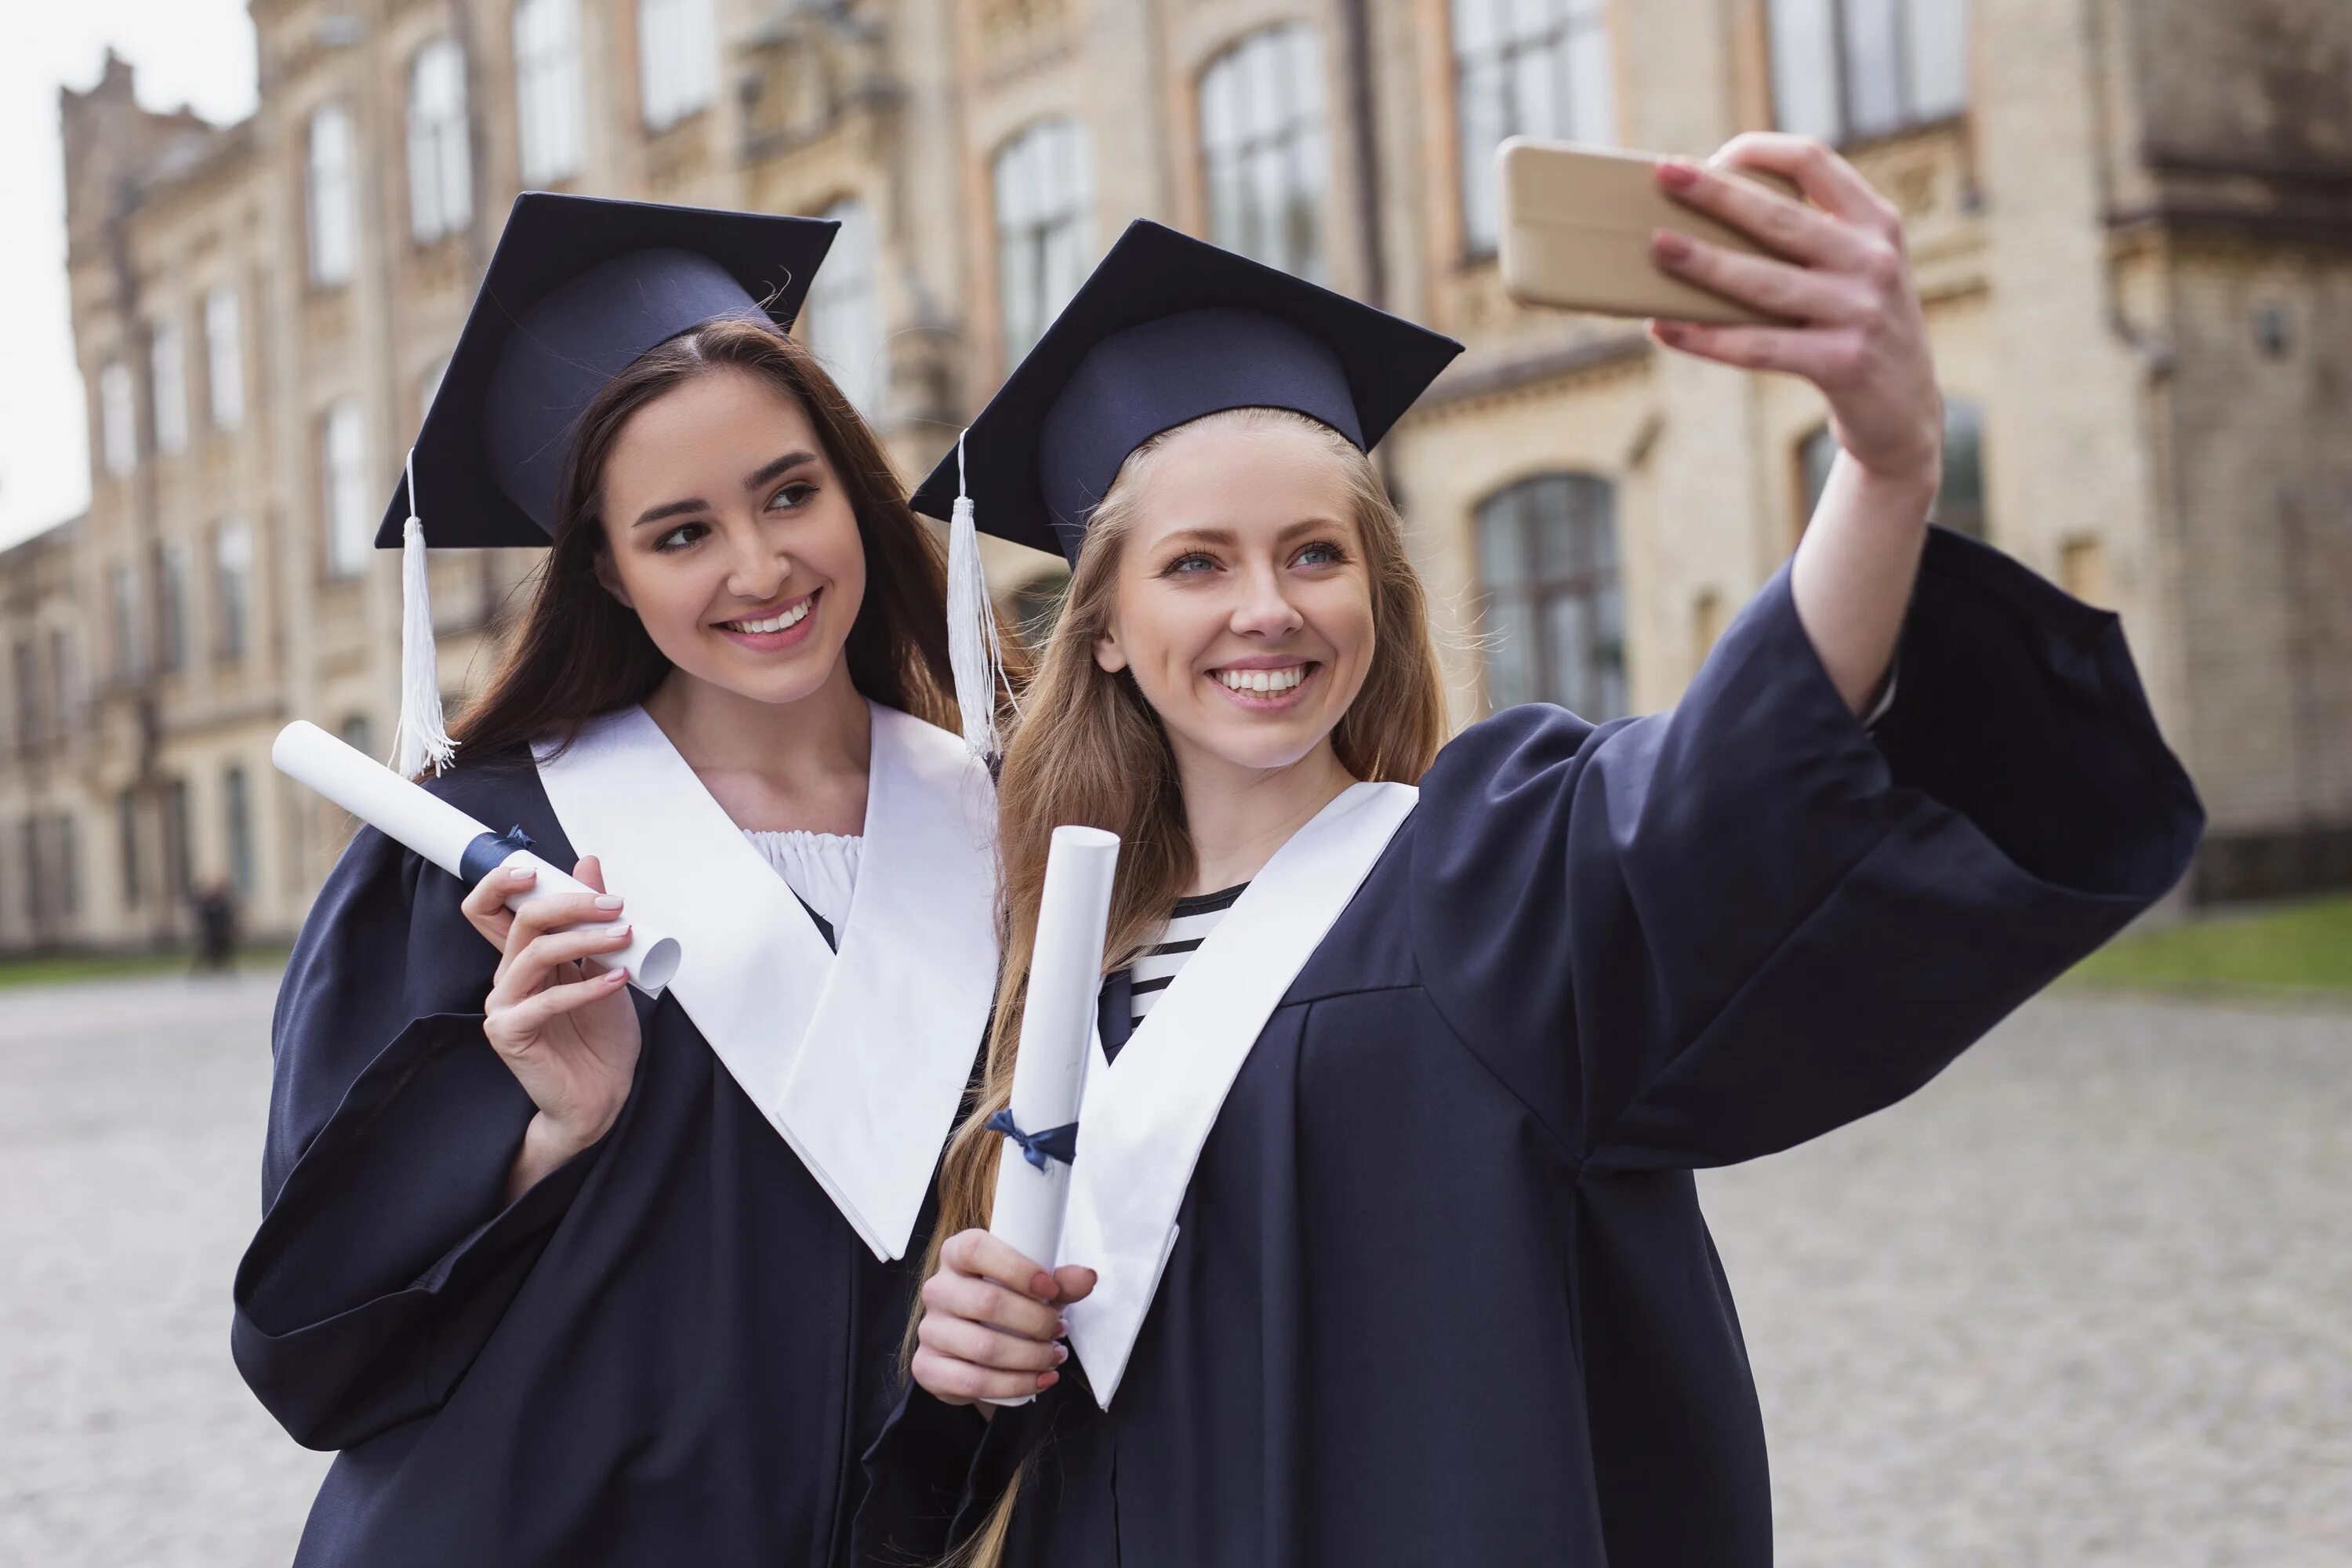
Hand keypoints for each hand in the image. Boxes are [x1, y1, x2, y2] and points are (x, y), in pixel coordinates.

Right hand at [470, 857, 641, 1196]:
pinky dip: (586, 985)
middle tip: (613, 905)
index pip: (491, 908)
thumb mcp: (605, 965)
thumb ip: (591, 920)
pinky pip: (545, 1000)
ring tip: (625, 938)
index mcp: (523, 957)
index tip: (541, 868)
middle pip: (519, 920)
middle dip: (568, 904)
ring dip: (585, 939)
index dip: (504, 882)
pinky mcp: (509, 1032)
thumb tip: (587, 863)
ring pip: (534, 953)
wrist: (604, 1093)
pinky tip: (617, 979)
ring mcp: (503, 1004)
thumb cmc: (601, 1036)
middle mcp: (507, 976)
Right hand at [912, 1229, 1097, 1406]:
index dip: (1017, 1268)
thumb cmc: (1008, 1305)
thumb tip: (1087, 1277)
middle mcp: (937, 1289)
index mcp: (957, 1254)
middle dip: (1036, 1321)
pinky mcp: (928, 1367)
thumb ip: (1061, 1282)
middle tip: (1060, 1331)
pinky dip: (1014, 1384)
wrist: (975, 1349)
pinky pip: (972, 1382)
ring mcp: (929, 1330)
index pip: (976, 1249)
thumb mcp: (1036, 1288)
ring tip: (1054, 1356)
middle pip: (987, 1302)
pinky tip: (1040, 1380)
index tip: (1050, 1288)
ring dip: (1030, 1356)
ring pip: (983, 1347)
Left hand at [1646, 133, 1942, 498]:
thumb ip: (1809, 237)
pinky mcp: (1842, 363)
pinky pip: (1760, 347)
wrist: (1905, 408)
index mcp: (1875, 222)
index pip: (1814, 162)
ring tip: (1657, 247)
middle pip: (1780, 216)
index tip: (1711, 158)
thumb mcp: (1854, 268)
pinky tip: (1666, 328)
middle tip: (1664, 174)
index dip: (1760, 151)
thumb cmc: (1856, 325)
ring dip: (1706, 263)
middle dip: (1717, 193)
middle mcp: (1873, 259)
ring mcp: (1861, 311)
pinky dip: (1708, 338)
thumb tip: (1706, 217)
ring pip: (1765, 281)